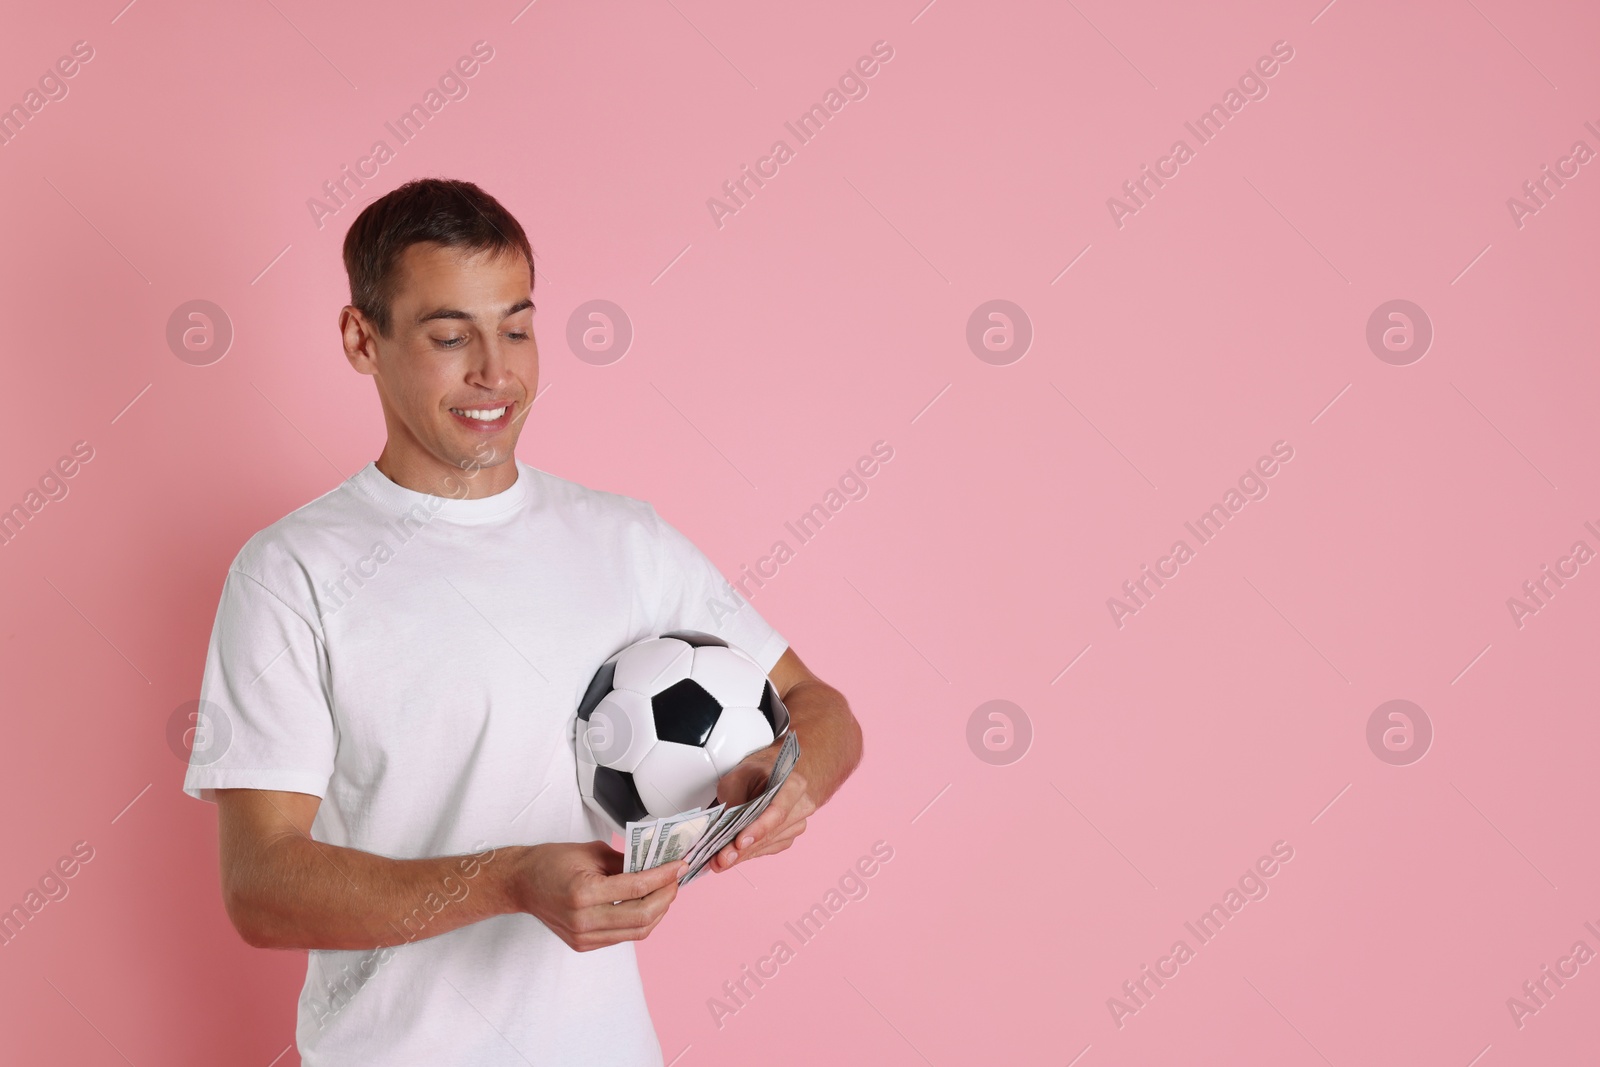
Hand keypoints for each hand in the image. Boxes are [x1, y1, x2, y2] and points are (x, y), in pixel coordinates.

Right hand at [510, 841, 682, 951]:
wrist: (521, 883)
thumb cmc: (550, 863)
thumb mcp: (591, 852)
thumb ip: (625, 862)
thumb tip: (655, 865)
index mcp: (584, 893)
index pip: (637, 888)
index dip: (664, 877)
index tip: (679, 867)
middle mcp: (584, 920)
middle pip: (642, 916)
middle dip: (666, 897)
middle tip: (676, 880)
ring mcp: (583, 936)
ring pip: (636, 932)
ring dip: (657, 912)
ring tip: (665, 892)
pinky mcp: (584, 944)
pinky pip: (622, 937)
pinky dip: (640, 921)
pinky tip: (646, 905)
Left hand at [708, 746, 814, 873]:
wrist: (768, 775)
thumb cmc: (756, 773)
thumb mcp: (737, 777)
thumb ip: (733, 800)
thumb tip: (724, 828)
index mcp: (793, 785)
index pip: (778, 811)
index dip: (758, 828)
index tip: (739, 842)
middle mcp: (801, 806)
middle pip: (771, 833)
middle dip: (743, 849)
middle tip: (721, 858)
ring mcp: (796, 824)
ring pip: (768, 845)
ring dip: (743, 855)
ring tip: (720, 860)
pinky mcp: (787, 838)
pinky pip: (767, 850)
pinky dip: (749, 854)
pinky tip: (733, 856)